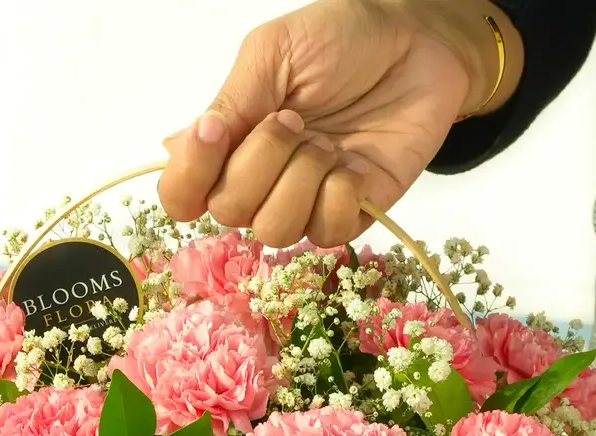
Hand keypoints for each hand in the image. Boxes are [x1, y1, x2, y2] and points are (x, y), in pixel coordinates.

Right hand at [158, 0, 521, 246]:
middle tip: (295, 119)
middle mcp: (258, 183)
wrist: (416, 46)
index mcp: (229, 145)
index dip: (187, 178)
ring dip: (300, 179)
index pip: (181, 195)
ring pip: (274, 230)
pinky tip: (351, 165)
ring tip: (326, 143)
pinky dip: (337, 196)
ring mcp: (302, 204)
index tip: (214, 133)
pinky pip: (323, 233)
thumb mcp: (272, 54)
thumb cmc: (341, 41)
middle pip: (228, 212)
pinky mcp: (346, 217)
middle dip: (260, 162)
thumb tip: (178, 145)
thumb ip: (229, 104)